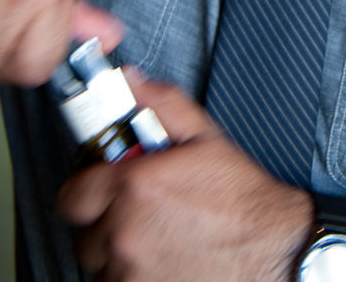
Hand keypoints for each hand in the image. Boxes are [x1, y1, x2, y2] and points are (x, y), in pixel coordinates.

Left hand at [57, 75, 313, 281]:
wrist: (272, 252)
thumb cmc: (243, 201)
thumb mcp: (207, 138)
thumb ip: (163, 104)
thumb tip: (132, 82)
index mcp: (134, 187)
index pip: (72, 195)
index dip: (87, 189)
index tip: (102, 188)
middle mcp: (124, 234)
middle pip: (85, 234)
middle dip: (106, 222)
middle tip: (138, 213)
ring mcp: (129, 274)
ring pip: (101, 264)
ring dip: (118, 252)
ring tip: (156, 237)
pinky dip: (133, 276)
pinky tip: (163, 258)